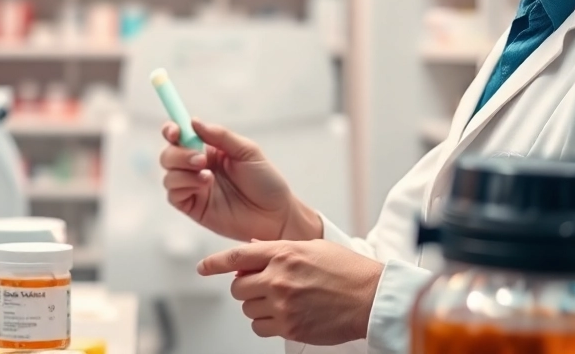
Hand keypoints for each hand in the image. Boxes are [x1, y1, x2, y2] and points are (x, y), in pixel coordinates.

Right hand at [159, 119, 320, 242]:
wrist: (276, 215)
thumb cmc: (266, 181)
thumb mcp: (247, 151)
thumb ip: (220, 136)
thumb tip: (193, 121)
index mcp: (209, 149)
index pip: (180, 136)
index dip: (171, 130)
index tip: (174, 130)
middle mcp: (197, 167)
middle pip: (169, 154)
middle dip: (179, 153)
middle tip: (201, 158)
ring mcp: (193, 188)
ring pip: (168, 174)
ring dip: (183, 170)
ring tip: (208, 175)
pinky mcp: (192, 207)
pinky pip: (173, 194)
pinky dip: (184, 185)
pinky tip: (204, 185)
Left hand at [198, 240, 381, 344]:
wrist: (371, 297)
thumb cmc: (347, 271)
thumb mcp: (311, 247)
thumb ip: (279, 249)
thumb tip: (252, 250)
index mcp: (283, 253)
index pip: (236, 257)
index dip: (214, 263)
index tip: (203, 268)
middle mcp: (279, 278)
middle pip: (238, 287)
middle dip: (246, 288)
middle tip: (263, 286)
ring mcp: (283, 304)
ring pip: (247, 309)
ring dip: (258, 306)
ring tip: (281, 301)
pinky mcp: (290, 327)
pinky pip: (260, 328)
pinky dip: (267, 323)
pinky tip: (284, 315)